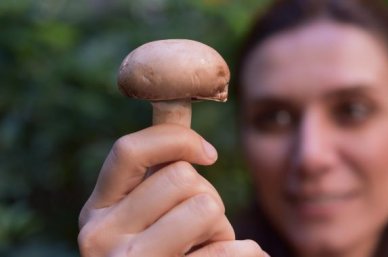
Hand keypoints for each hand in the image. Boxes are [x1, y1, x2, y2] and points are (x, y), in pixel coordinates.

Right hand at [78, 124, 265, 256]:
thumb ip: (157, 169)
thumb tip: (174, 105)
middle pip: (181, 178)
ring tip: (204, 247)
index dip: (176, 140)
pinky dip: (246, 251)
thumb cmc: (160, 251)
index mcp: (97, 210)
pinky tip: (237, 256)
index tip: (209, 154)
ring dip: (221, 226)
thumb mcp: (145, 213)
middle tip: (200, 227)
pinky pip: (231, 249)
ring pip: (206, 206)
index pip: (129, 150)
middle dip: (205, 196)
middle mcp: (101, 237)